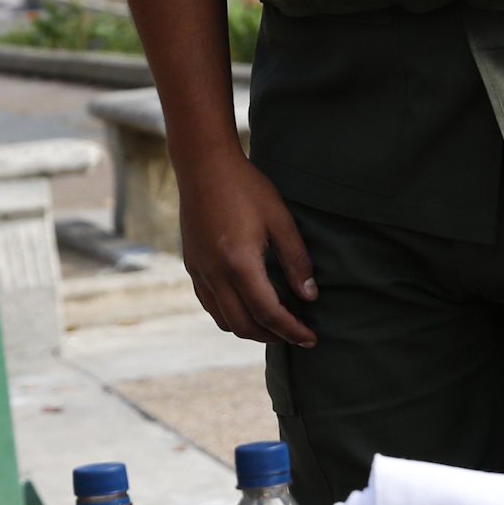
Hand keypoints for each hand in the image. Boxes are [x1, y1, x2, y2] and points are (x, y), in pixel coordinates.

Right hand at [175, 150, 317, 347]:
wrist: (203, 166)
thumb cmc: (246, 188)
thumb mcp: (280, 220)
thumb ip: (296, 261)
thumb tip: (309, 296)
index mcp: (239, 263)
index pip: (268, 313)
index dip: (292, 330)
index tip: (311, 338)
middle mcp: (215, 274)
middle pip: (244, 326)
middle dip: (273, 337)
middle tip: (296, 335)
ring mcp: (199, 272)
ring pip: (224, 320)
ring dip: (250, 330)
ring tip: (274, 324)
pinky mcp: (192, 266)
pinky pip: (210, 305)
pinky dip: (231, 315)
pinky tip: (248, 305)